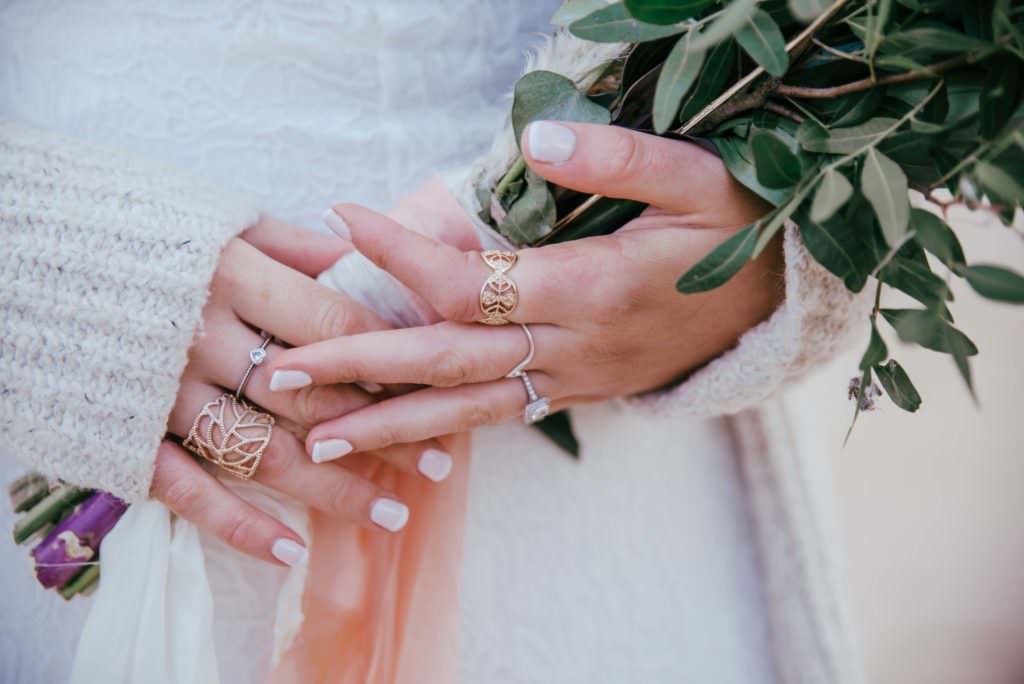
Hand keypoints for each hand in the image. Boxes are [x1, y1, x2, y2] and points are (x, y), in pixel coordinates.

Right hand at [149, 218, 450, 567]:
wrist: (15, 253)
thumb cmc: (125, 231)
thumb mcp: (209, 219)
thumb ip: (284, 242)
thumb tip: (350, 252)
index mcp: (231, 276)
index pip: (335, 326)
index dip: (392, 359)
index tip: (438, 384)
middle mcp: (203, 338)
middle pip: (316, 400)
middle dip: (385, 434)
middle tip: (438, 465)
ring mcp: (163, 394)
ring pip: (266, 453)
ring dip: (335, 491)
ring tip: (393, 516)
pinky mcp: (125, 436)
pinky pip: (189, 492)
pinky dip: (241, 527)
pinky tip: (290, 552)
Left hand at [265, 122, 782, 453]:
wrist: (782, 305)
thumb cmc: (738, 233)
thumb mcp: (696, 180)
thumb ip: (617, 158)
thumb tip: (532, 137)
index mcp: (588, 290)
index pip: (470, 280)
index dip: (402, 252)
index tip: (342, 217)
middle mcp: (570, 347)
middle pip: (447, 362)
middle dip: (360, 365)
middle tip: (278, 371)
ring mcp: (573, 380)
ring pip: (467, 410)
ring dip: (389, 427)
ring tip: (315, 445)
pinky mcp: (578, 393)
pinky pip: (501, 417)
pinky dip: (445, 431)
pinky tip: (396, 444)